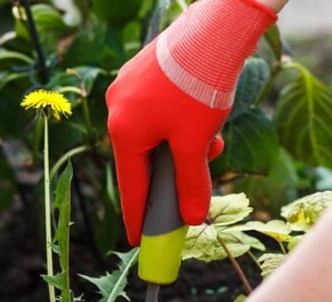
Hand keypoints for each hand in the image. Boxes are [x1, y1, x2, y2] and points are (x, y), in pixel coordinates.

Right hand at [106, 0, 275, 244]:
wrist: (214, 30)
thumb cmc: (199, 87)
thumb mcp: (197, 144)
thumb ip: (191, 184)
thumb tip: (192, 218)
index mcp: (123, 130)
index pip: (131, 187)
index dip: (138, 216)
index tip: (139, 240)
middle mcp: (118, 109)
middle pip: (144, 160)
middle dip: (174, 173)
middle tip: (195, 186)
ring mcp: (128, 89)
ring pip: (156, 135)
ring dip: (184, 147)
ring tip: (212, 141)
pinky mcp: (143, 74)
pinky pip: (158, 112)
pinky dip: (181, 124)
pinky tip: (206, 118)